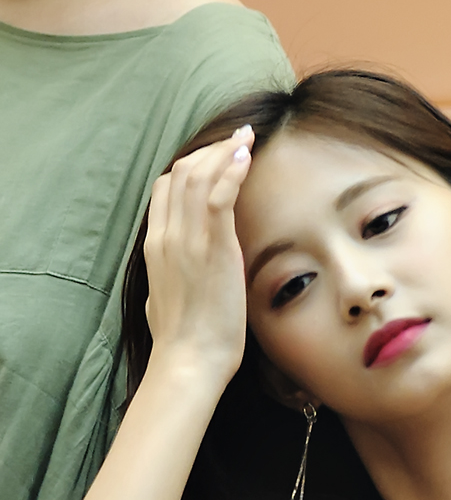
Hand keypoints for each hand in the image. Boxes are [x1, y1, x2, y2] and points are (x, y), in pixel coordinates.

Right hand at [143, 125, 254, 393]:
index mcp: (155, 246)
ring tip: (246, 138)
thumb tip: (179, 274)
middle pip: (182, 173)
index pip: (165, 188)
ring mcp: (187, 241)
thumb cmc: (183, 342)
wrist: (188, 362)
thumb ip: (172, 276)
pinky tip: (246, 156)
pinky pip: (218, 196)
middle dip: (210, 151)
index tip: (216, 158)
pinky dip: (231, 171)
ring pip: (199, 176)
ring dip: (225, 152)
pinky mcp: (211, 249)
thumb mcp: (167, 299)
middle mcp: (167, 236)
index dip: (191, 166)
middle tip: (237, 139)